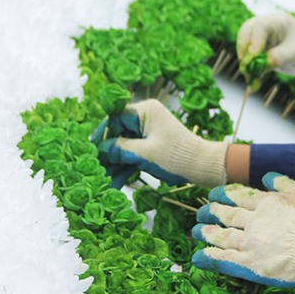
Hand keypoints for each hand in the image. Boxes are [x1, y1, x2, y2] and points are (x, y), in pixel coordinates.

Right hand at [92, 99, 227, 188]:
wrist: (205, 167)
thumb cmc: (176, 156)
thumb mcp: (145, 153)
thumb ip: (120, 149)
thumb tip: (100, 149)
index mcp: (146, 111)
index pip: (115, 118)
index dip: (102, 135)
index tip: (90, 150)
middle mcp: (147, 117)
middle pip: (119, 134)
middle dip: (108, 154)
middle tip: (95, 169)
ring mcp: (151, 132)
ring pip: (126, 146)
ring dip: (116, 164)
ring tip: (104, 181)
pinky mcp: (155, 144)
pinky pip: (136, 153)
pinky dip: (127, 166)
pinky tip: (116, 182)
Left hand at [191, 172, 294, 286]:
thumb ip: (283, 183)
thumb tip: (266, 176)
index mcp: (266, 203)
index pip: (239, 197)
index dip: (224, 195)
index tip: (213, 194)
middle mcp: (254, 221)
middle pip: (227, 214)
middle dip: (212, 212)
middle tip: (200, 212)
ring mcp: (250, 242)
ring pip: (223, 235)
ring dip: (207, 233)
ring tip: (196, 231)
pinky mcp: (251, 263)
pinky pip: (226, 259)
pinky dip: (212, 256)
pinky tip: (200, 256)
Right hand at [236, 13, 294, 75]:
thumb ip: (281, 56)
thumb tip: (265, 63)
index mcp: (277, 21)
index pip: (260, 26)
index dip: (253, 41)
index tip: (252, 56)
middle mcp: (264, 27)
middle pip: (246, 33)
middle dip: (243, 50)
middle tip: (245, 67)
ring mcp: (259, 38)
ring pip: (244, 47)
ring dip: (245, 64)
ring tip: (251, 79)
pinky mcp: (257, 51)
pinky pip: (249, 60)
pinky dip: (250, 71)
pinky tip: (254, 83)